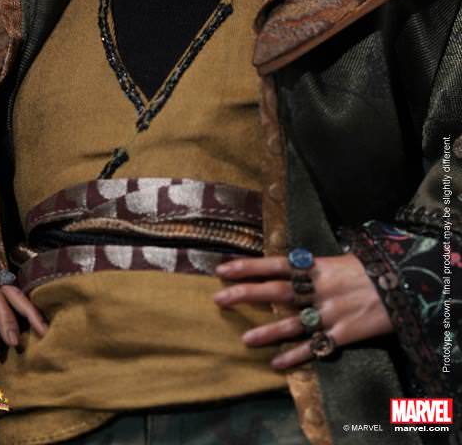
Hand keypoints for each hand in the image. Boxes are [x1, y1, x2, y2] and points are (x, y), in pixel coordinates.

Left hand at [213, 253, 392, 369]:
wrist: (403, 285)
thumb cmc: (367, 269)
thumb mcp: (336, 259)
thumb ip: (310, 265)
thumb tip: (286, 265)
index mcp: (316, 266)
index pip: (274, 264)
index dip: (248, 267)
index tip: (222, 269)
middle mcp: (319, 289)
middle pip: (276, 291)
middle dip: (245, 295)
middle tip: (219, 298)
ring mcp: (330, 312)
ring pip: (292, 323)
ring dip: (267, 332)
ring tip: (245, 339)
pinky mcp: (342, 334)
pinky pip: (315, 347)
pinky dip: (295, 356)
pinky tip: (276, 363)